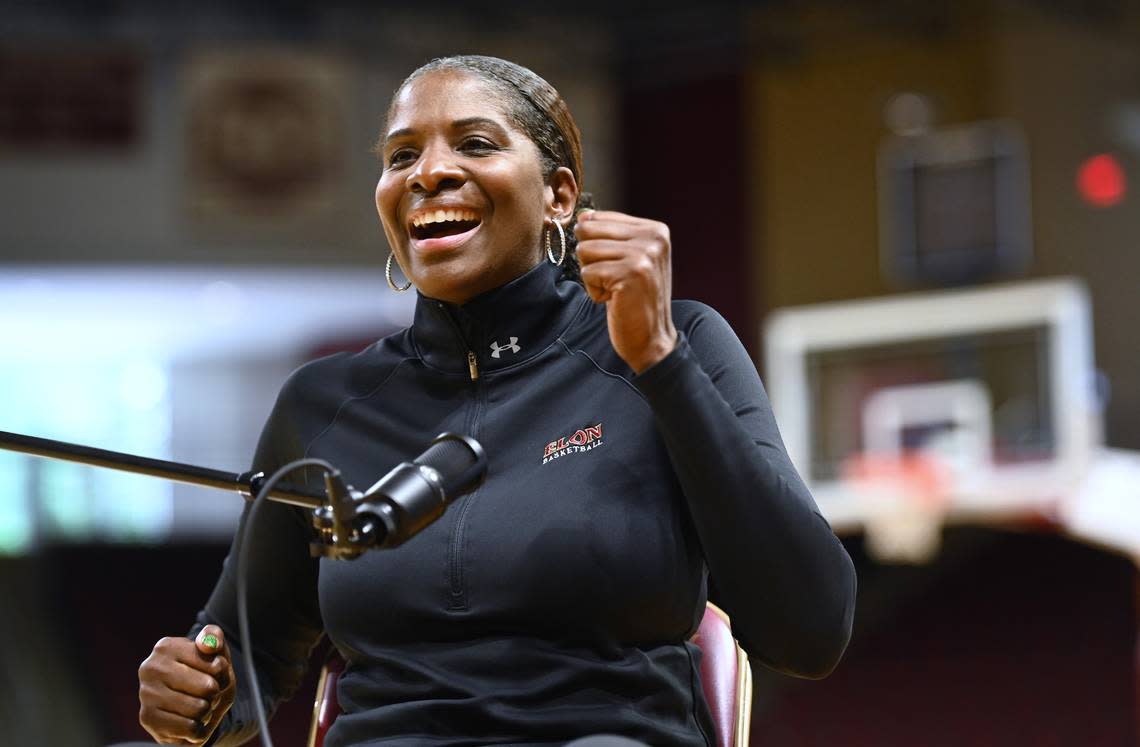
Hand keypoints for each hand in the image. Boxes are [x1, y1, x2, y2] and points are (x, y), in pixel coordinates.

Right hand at [138, 625, 236, 744]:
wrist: (189, 707)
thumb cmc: (204, 675)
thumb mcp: (216, 654)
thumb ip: (215, 639)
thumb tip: (207, 644)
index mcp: (167, 646)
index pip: (216, 665)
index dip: (223, 674)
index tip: (214, 673)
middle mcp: (151, 667)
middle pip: (208, 687)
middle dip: (214, 694)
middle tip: (206, 693)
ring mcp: (146, 693)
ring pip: (199, 709)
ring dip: (206, 712)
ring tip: (197, 706)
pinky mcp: (147, 718)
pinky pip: (189, 728)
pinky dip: (196, 729)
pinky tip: (188, 721)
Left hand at [574, 210, 677, 372]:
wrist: (652, 340)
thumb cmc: (635, 300)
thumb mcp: (628, 260)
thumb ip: (608, 236)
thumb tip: (583, 216)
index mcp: (655, 229)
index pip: (600, 218)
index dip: (595, 245)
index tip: (616, 266)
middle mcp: (653, 237)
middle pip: (588, 230)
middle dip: (590, 258)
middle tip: (613, 279)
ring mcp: (644, 254)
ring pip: (585, 250)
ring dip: (593, 276)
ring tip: (615, 290)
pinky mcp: (631, 273)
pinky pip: (587, 272)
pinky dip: (594, 291)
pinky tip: (615, 300)